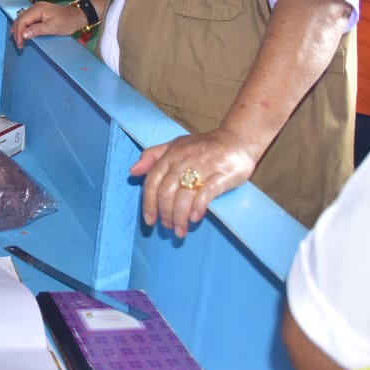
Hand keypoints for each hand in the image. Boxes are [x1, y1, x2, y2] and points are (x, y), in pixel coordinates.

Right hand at [10, 1, 83, 49]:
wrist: (77, 16)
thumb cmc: (67, 21)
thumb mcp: (53, 28)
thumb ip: (37, 30)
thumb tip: (24, 34)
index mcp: (37, 9)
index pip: (22, 21)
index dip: (19, 33)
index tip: (20, 44)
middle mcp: (35, 7)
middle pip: (20, 19)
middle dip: (17, 32)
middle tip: (19, 44)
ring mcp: (37, 9)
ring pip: (22, 19)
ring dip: (19, 30)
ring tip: (19, 41)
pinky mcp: (39, 13)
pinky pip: (27, 20)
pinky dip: (24, 27)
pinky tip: (23, 34)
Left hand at [129, 127, 256, 238]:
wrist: (237, 139)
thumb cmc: (204, 145)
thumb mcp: (175, 145)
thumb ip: (152, 156)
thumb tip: (132, 171)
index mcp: (171, 154)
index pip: (153, 181)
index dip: (148, 203)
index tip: (150, 220)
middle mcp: (185, 160)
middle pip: (167, 192)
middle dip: (165, 214)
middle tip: (168, 227)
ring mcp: (204, 166)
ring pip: (184, 195)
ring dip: (179, 217)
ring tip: (181, 230)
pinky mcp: (222, 174)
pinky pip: (206, 192)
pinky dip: (198, 207)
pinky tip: (194, 218)